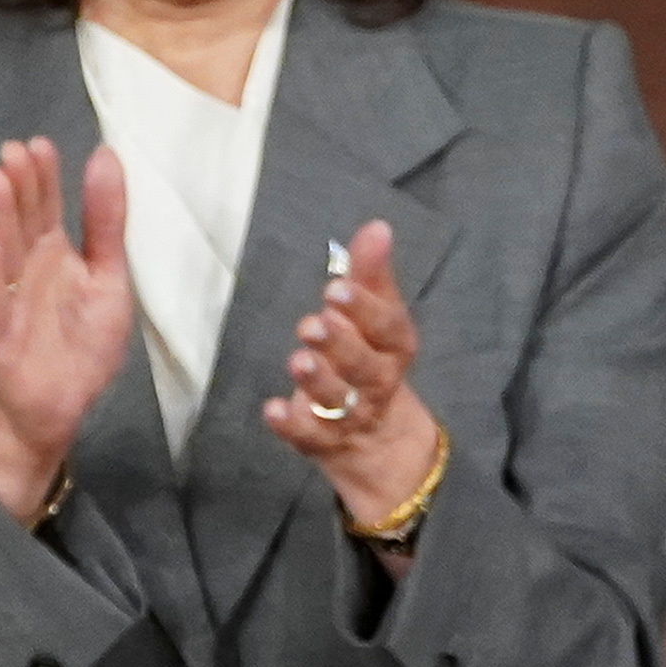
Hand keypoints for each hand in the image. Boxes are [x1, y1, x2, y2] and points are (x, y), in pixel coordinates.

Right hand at [0, 138, 138, 522]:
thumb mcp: (108, 280)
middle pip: (21, 223)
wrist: (58, 411)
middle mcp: (26, 272)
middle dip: (18, 187)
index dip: (43, 177)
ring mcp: (7, 302)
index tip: (40, 144)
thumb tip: (107, 155)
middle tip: (13, 151)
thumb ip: (106, 223)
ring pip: (3, 253)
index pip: (46, 206)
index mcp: (53, 255)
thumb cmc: (82, 346)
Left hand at [259, 215, 447, 530]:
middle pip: (364, 366)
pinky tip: (272, 409)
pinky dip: (290, 424)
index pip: (386, 328)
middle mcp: (376, 382)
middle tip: (312, 324)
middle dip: (339, 345)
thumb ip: (370, 273)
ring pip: (337, 399)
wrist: (378, 435)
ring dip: (316, 380)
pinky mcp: (324, 440)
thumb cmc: (370, 356)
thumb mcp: (375, 314)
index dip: (364, 310)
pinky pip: (309, 436)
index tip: (336, 289)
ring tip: (297, 359)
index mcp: (394, 347)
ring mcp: (351, 414)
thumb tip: (377, 226)